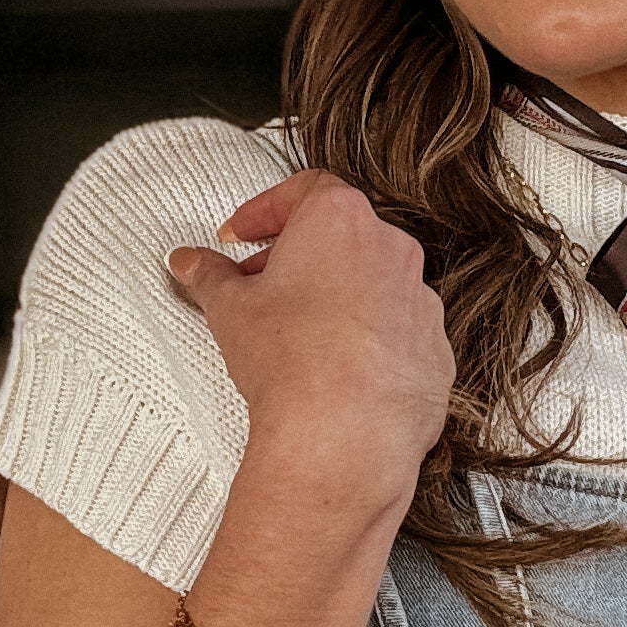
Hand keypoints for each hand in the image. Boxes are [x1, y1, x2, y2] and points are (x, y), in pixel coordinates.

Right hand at [167, 171, 453, 517]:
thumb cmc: (292, 365)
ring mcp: (420, 302)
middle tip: (263, 288)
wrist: (343, 436)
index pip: (304, 190)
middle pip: (341, 238)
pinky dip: (369, 343)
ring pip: (374, 286)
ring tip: (300, 336)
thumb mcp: (229, 309)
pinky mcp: (434, 351)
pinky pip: (397, 334)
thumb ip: (208, 275)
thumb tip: (191, 263)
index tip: (243, 234)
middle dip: (299, 258)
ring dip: (338, 300)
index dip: (266, 210)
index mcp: (341, 220)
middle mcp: (392, 250)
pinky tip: (339, 371)